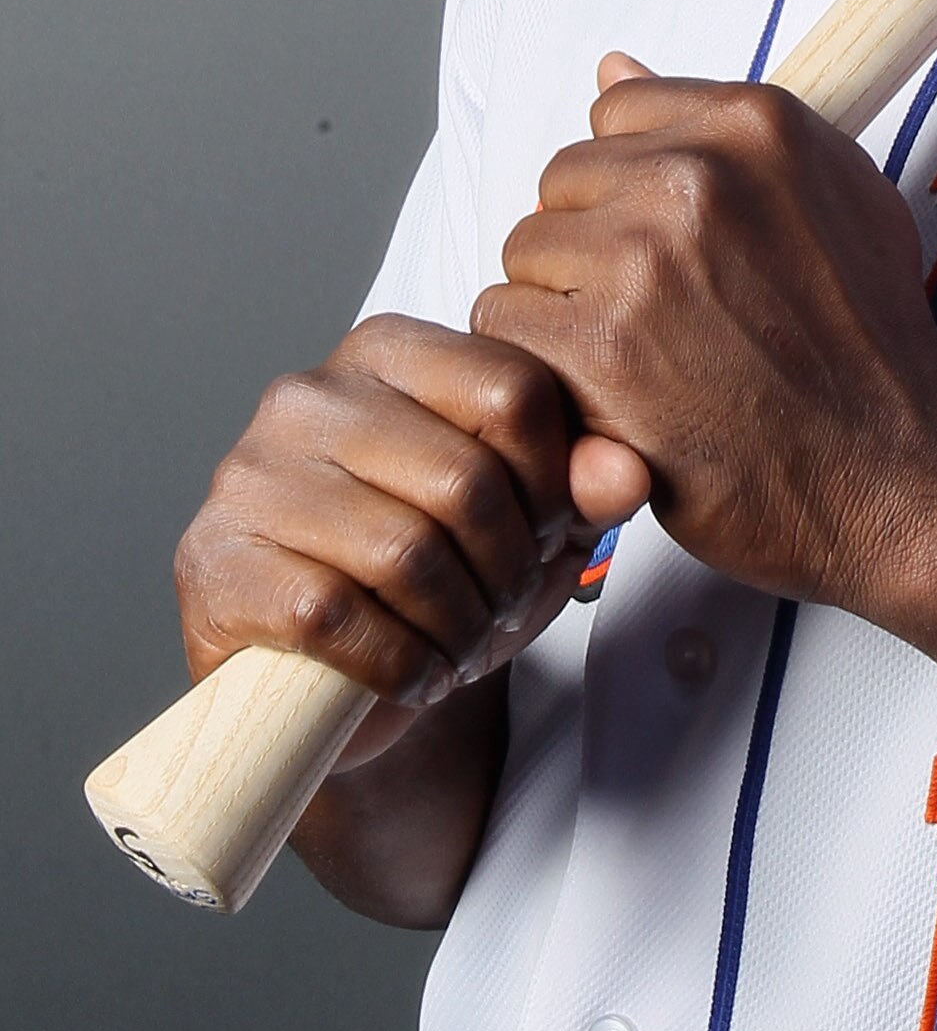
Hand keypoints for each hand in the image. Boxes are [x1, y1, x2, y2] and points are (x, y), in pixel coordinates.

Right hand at [173, 316, 611, 772]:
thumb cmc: (431, 580)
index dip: (555, 484)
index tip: (547, 536)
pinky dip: (397, 663)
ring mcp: (251, 475)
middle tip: (503, 609)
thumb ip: (585, 490)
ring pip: (406, 553)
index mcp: (390, 354)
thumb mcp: (528, 529)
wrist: (324, 676)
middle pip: (467, 480)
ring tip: (461, 644)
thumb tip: (624, 474)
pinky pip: (336, 615)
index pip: (515, 389)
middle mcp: (310, 395)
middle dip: (508, 570)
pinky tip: (410, 672)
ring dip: (458, 626)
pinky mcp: (217, 562)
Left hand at [474, 58, 936, 629]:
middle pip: (560, 186)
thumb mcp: (843, 196)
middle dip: (592, 252)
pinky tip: (609, 399)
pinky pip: (506, 328)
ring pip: (524, 258)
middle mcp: (695, 177)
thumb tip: (611, 70)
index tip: (672, 249)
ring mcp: (642, 261)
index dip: (631, 189)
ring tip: (639, 363)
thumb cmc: (874, 346)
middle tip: (659, 320)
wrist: (896, 474)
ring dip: (561, 313)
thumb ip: (726, 132)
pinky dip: (545, 371)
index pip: (615, 115)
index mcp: (754, 125)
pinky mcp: (598, 349)